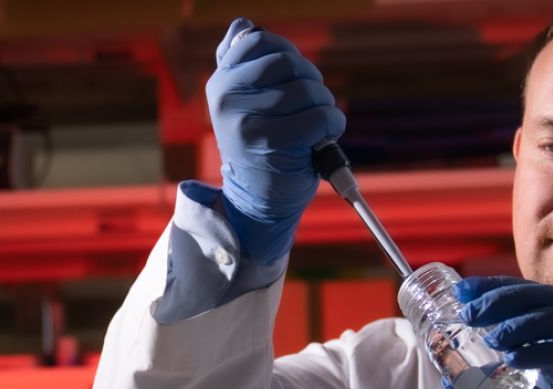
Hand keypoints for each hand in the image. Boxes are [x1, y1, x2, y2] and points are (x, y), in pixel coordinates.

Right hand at [207, 17, 345, 265]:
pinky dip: (333, 124)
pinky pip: (319, 117)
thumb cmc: (258, 144)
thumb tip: (243, 24)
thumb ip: (239, 62)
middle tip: (312, 102)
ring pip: (307, 89)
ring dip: (325, 104)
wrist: (258, 198)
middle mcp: (225, 98)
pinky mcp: (271, 143)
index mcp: (219, 82)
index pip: (259, 40)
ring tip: (318, 122)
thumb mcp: (241, 101)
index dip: (288, 55)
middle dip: (311, 79)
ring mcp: (246, 121)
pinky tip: (327, 134)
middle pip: (288, 62)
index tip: (293, 77)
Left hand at [456, 277, 552, 388]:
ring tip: (493, 336)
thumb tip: (453, 381)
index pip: (528, 294)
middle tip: (471, 312)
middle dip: (503, 300)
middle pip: (542, 297)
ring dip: (523, 323)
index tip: (462, 291)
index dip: (495, 288)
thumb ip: (497, 384)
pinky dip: (545, 351)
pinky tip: (517, 358)